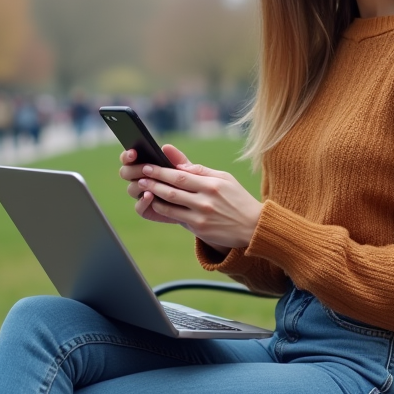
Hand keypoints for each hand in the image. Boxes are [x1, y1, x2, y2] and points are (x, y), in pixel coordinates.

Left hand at [119, 144, 261, 251]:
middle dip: (153, 182)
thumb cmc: (237, 198)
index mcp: (212, 184)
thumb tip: (179, 164)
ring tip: (143, 189)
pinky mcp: (200, 228)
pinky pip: (176, 217)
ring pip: (171, 204)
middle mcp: (206, 199)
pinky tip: (155, 204)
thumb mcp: (224, 179)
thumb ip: (201, 170)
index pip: (180, 175)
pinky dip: (163, 210)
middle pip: (172, 188)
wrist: (253, 226)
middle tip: (140, 176)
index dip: (161, 171)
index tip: (148, 166)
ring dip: (154, 196)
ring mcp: (201, 215)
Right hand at [119, 145, 189, 227]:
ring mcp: (142, 195)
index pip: (130, 158)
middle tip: (144, 168)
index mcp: (146, 165)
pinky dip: (143, 201)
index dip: (128, 155)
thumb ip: (178, 160)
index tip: (134, 153)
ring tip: (148, 182)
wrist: (199, 207)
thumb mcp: (188, 170)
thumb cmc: (193, 184)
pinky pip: (139, 208)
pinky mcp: (147, 210)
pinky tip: (150, 195)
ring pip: (131, 189)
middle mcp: (141, 179)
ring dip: (138, 184)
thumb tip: (166, 147)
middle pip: (125, 173)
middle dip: (133, 169)